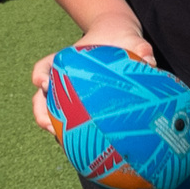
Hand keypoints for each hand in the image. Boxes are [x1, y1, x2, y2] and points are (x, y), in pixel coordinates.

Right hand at [31, 25, 152, 136]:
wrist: (122, 44)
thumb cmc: (120, 41)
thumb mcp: (130, 40)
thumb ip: (140, 47)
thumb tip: (149, 61)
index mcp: (66, 61)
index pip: (44, 67)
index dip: (40, 75)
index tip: (44, 83)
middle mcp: (62, 79)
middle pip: (41, 97)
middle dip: (42, 112)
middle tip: (50, 125)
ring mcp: (69, 95)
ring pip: (50, 113)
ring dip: (53, 128)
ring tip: (63, 141)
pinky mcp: (81, 108)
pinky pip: (70, 123)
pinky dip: (71, 135)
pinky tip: (83, 147)